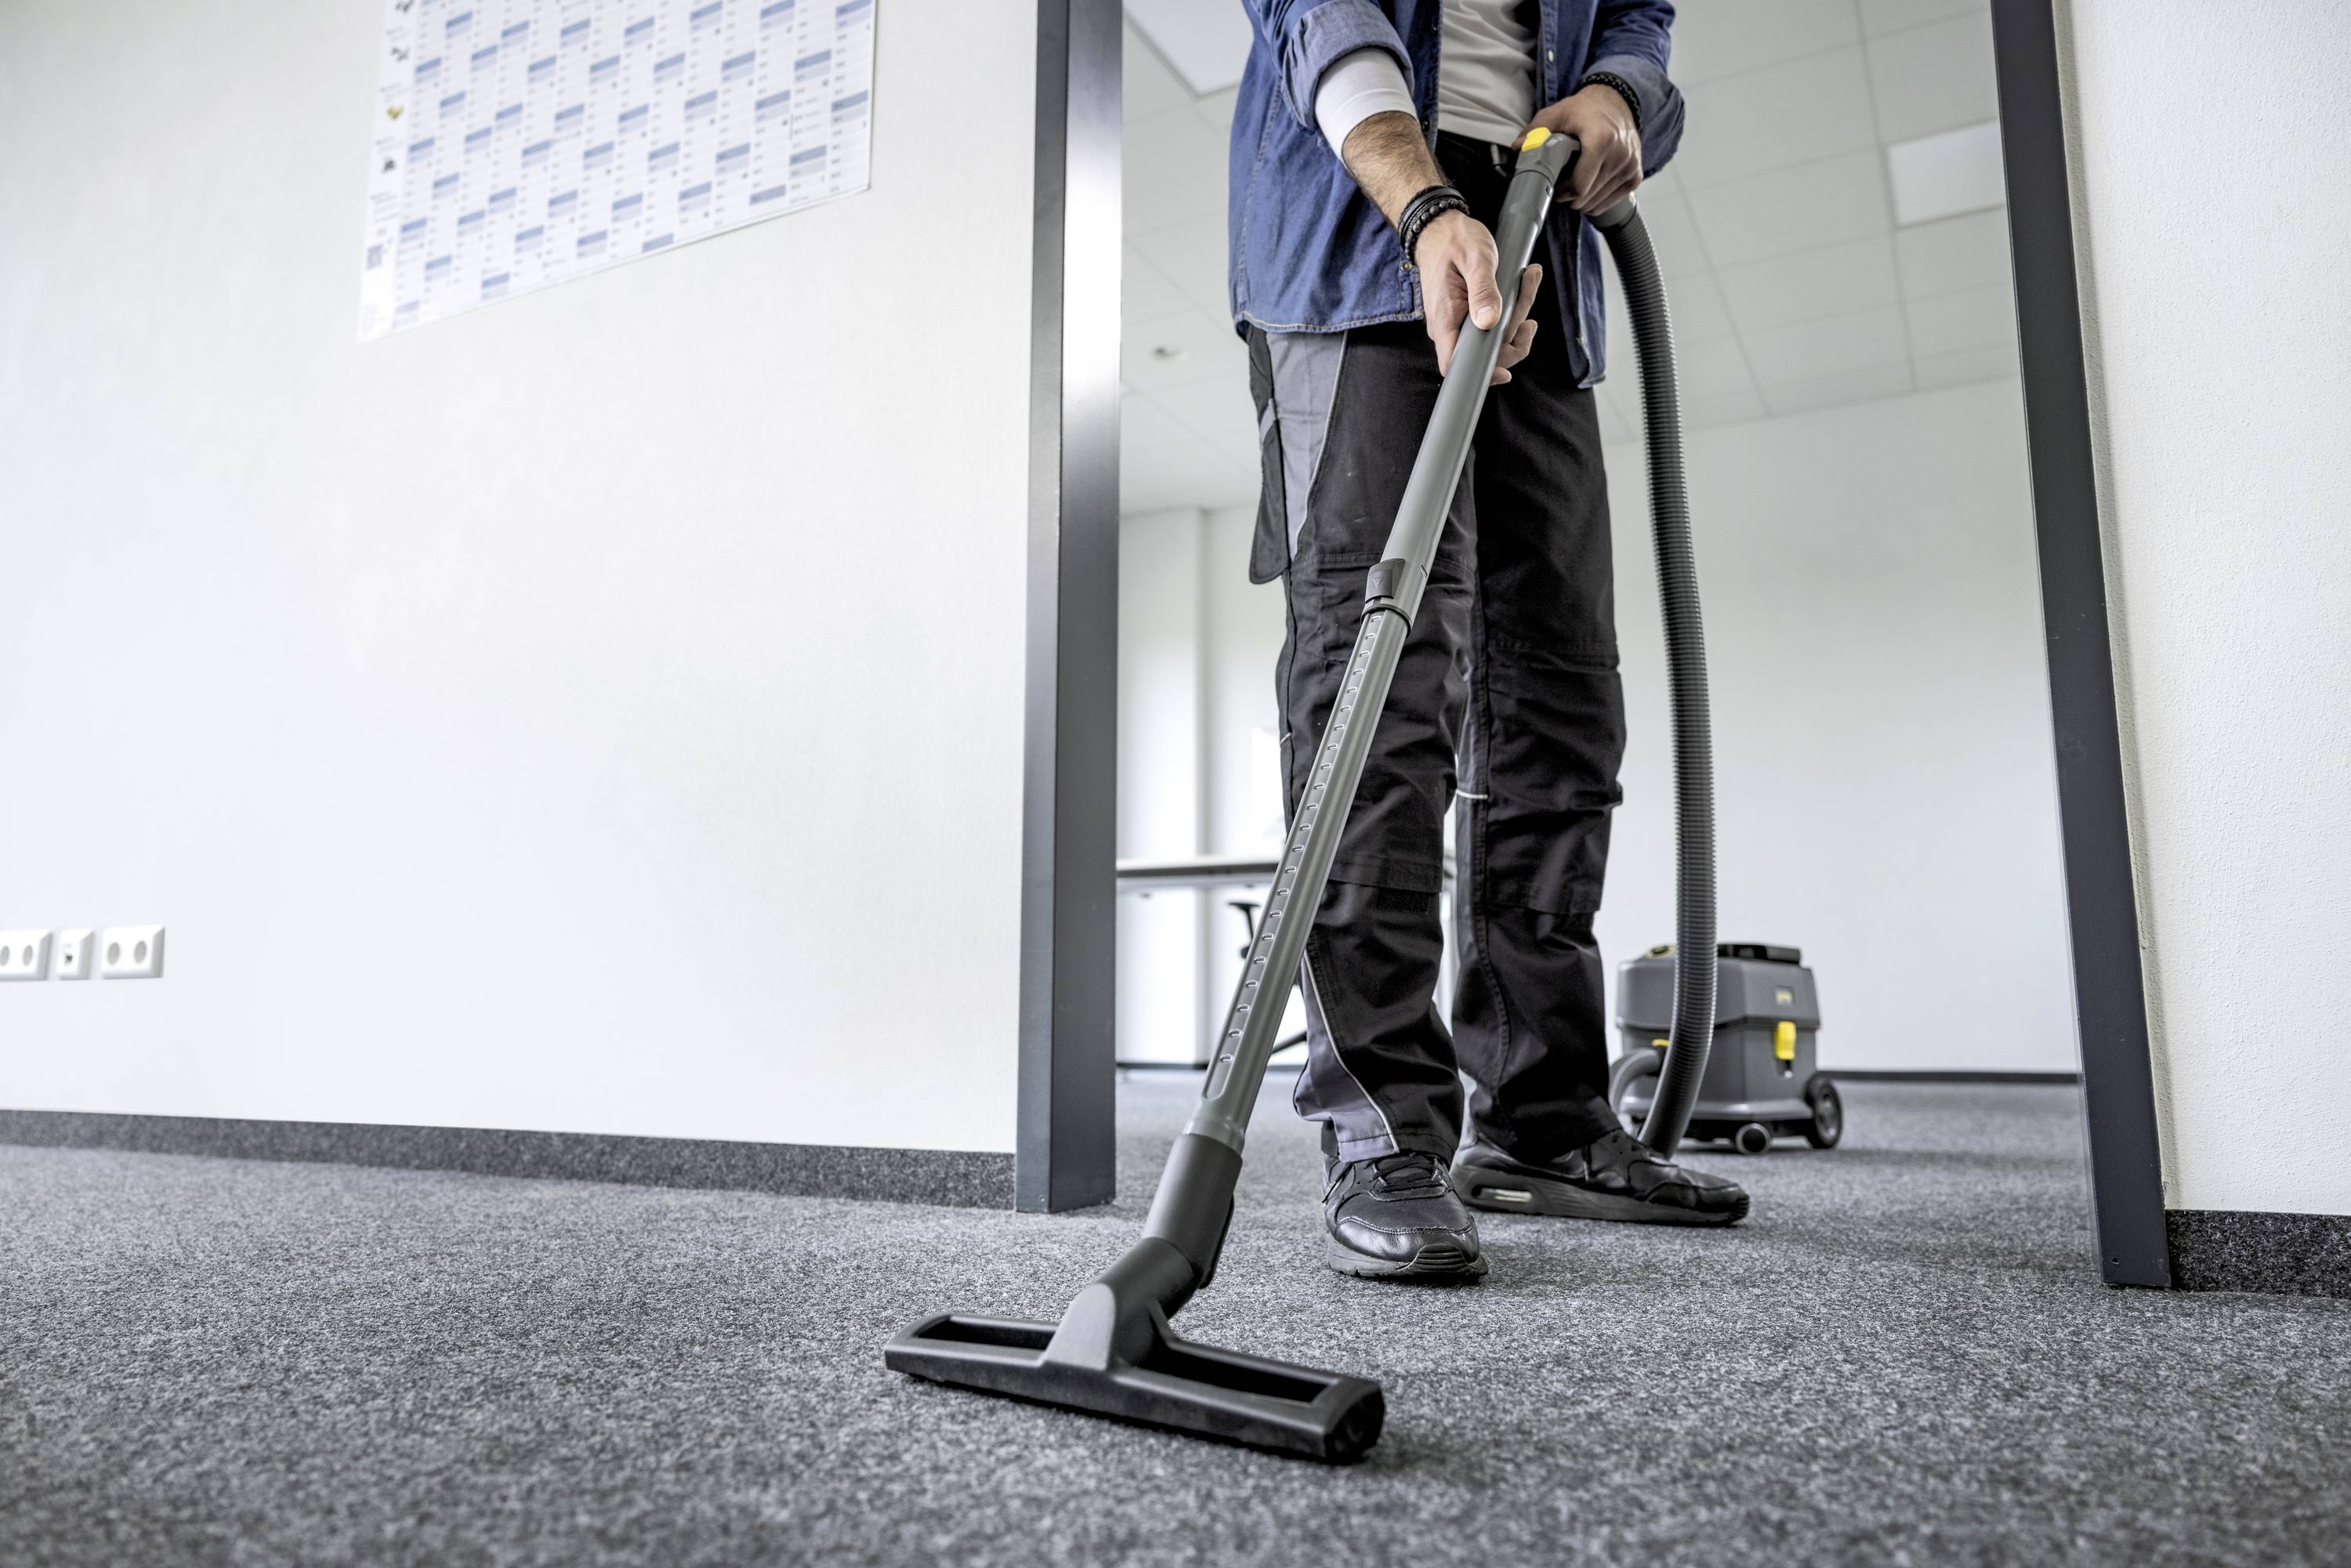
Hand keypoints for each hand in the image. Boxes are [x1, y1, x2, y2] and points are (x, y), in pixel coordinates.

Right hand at [1414, 211, 1541, 384]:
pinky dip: (1513, 307)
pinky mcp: (1469, 315)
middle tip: (1526, 293)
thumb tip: (1489, 322)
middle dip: (1514, 330)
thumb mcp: (1476, 259)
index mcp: (1445, 319)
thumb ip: (1484, 291)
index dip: (1480, 374)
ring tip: (1528, 279)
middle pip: (1485, 353)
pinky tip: (1522, 285)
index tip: (1505, 372)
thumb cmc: (1455, 240)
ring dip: (1518, 313)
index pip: (1455, 365)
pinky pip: (1494, 323)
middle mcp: (1449, 327)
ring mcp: (1459, 323)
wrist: (1439, 228)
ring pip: (1495, 336)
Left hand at [1529, 82, 1641, 212]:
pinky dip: (1597, 200)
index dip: (1562, 193)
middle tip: (1561, 186)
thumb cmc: (1584, 110)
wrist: (1616, 102)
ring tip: (1574, 184)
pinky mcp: (1635, 175)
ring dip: (1582, 200)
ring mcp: (1630, 166)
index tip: (1554, 187)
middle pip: (1586, 198)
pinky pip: (1611, 202)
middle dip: (1569, 198)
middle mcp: (1620, 155)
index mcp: (1601, 140)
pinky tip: (1589, 186)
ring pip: (1597, 203)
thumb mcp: (1556, 113)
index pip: (1580, 187)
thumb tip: (1518, 148)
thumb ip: (1535, 131)